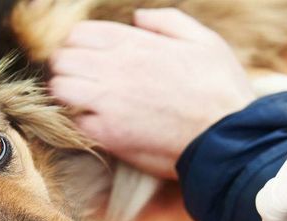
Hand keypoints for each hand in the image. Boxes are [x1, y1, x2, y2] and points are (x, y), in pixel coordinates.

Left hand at [49, 8, 253, 178]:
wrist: (227, 137)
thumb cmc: (220, 89)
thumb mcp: (204, 41)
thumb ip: (167, 21)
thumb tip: (137, 18)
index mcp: (134, 43)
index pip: (79, 34)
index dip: (79, 45)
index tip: (90, 58)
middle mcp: (114, 68)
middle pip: (62, 59)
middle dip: (68, 68)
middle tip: (84, 81)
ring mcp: (107, 102)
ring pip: (59, 88)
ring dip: (68, 93)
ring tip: (85, 102)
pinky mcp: (108, 134)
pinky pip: (75, 121)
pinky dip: (81, 122)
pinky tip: (98, 124)